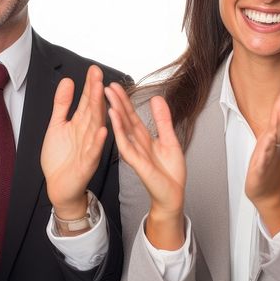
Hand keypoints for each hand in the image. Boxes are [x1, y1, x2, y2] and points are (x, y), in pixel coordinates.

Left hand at [41, 65, 107, 221]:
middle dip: (96, 93)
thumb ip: (62, 104)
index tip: (93, 70)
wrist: (59, 186)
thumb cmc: (61, 158)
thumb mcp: (57, 125)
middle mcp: (88, 133)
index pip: (87, 101)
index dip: (89, 86)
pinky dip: (98, 141)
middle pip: (93, 110)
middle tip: (98, 76)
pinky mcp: (88, 163)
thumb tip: (67, 81)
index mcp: (81, 123)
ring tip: (102, 95)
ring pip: (96, 127)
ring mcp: (90, 147)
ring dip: (100, 111)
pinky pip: (94, 151)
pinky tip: (103, 130)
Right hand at [105, 84, 185, 249]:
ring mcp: (135, 152)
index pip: (131, 116)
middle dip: (116, 102)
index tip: (116, 86)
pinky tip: (114, 118)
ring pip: (122, 129)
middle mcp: (136, 143)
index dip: (124, 100)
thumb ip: (163, 120)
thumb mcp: (170, 140)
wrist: (173, 194)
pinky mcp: (136, 161)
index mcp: (143, 138)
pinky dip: (119, 130)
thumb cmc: (170, 172)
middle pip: (124, 119)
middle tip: (106, 86)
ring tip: (107, 97)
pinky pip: (125, 144)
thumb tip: (157, 99)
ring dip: (114, 112)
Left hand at [245, 88, 279, 234]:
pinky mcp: (262, 169)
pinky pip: (265, 160)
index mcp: (279, 138)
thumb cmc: (269, 162)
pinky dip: (266, 152)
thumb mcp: (272, 137)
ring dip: (279, 126)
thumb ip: (277, 119)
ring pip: (275, 140)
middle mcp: (277, 146)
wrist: (269, 190)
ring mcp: (271, 157)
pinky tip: (268, 143)